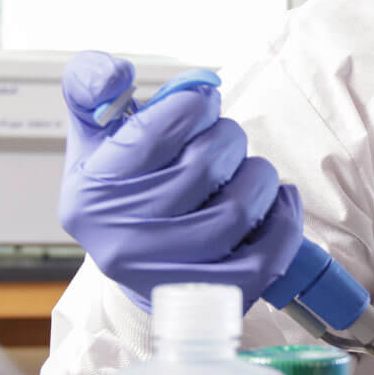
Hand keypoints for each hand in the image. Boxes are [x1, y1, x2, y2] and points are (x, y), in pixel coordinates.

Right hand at [57, 51, 303, 310]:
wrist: (137, 260)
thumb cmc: (123, 184)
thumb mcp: (93, 132)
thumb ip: (90, 84)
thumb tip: (116, 75)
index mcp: (91, 193)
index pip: (157, 130)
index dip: (195, 104)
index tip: (202, 104)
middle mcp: (121, 241)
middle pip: (204, 167)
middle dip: (228, 138)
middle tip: (226, 140)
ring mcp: (169, 278)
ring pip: (237, 210)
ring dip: (258, 176)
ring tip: (247, 171)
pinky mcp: (213, 299)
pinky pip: (267, 258)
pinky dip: (283, 220)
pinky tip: (274, 201)